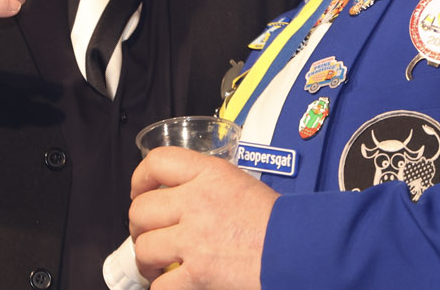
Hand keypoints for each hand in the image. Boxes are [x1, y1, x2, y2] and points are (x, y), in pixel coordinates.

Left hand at [128, 148, 274, 289]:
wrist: (300, 248)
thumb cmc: (280, 221)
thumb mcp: (241, 184)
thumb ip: (208, 186)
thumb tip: (183, 197)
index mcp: (210, 174)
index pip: (158, 162)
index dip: (140, 178)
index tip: (140, 191)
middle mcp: (197, 202)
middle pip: (141, 210)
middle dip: (138, 226)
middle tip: (146, 234)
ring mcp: (195, 239)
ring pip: (144, 247)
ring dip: (145, 259)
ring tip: (155, 263)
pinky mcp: (199, 273)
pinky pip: (161, 284)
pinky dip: (161, 287)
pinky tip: (170, 284)